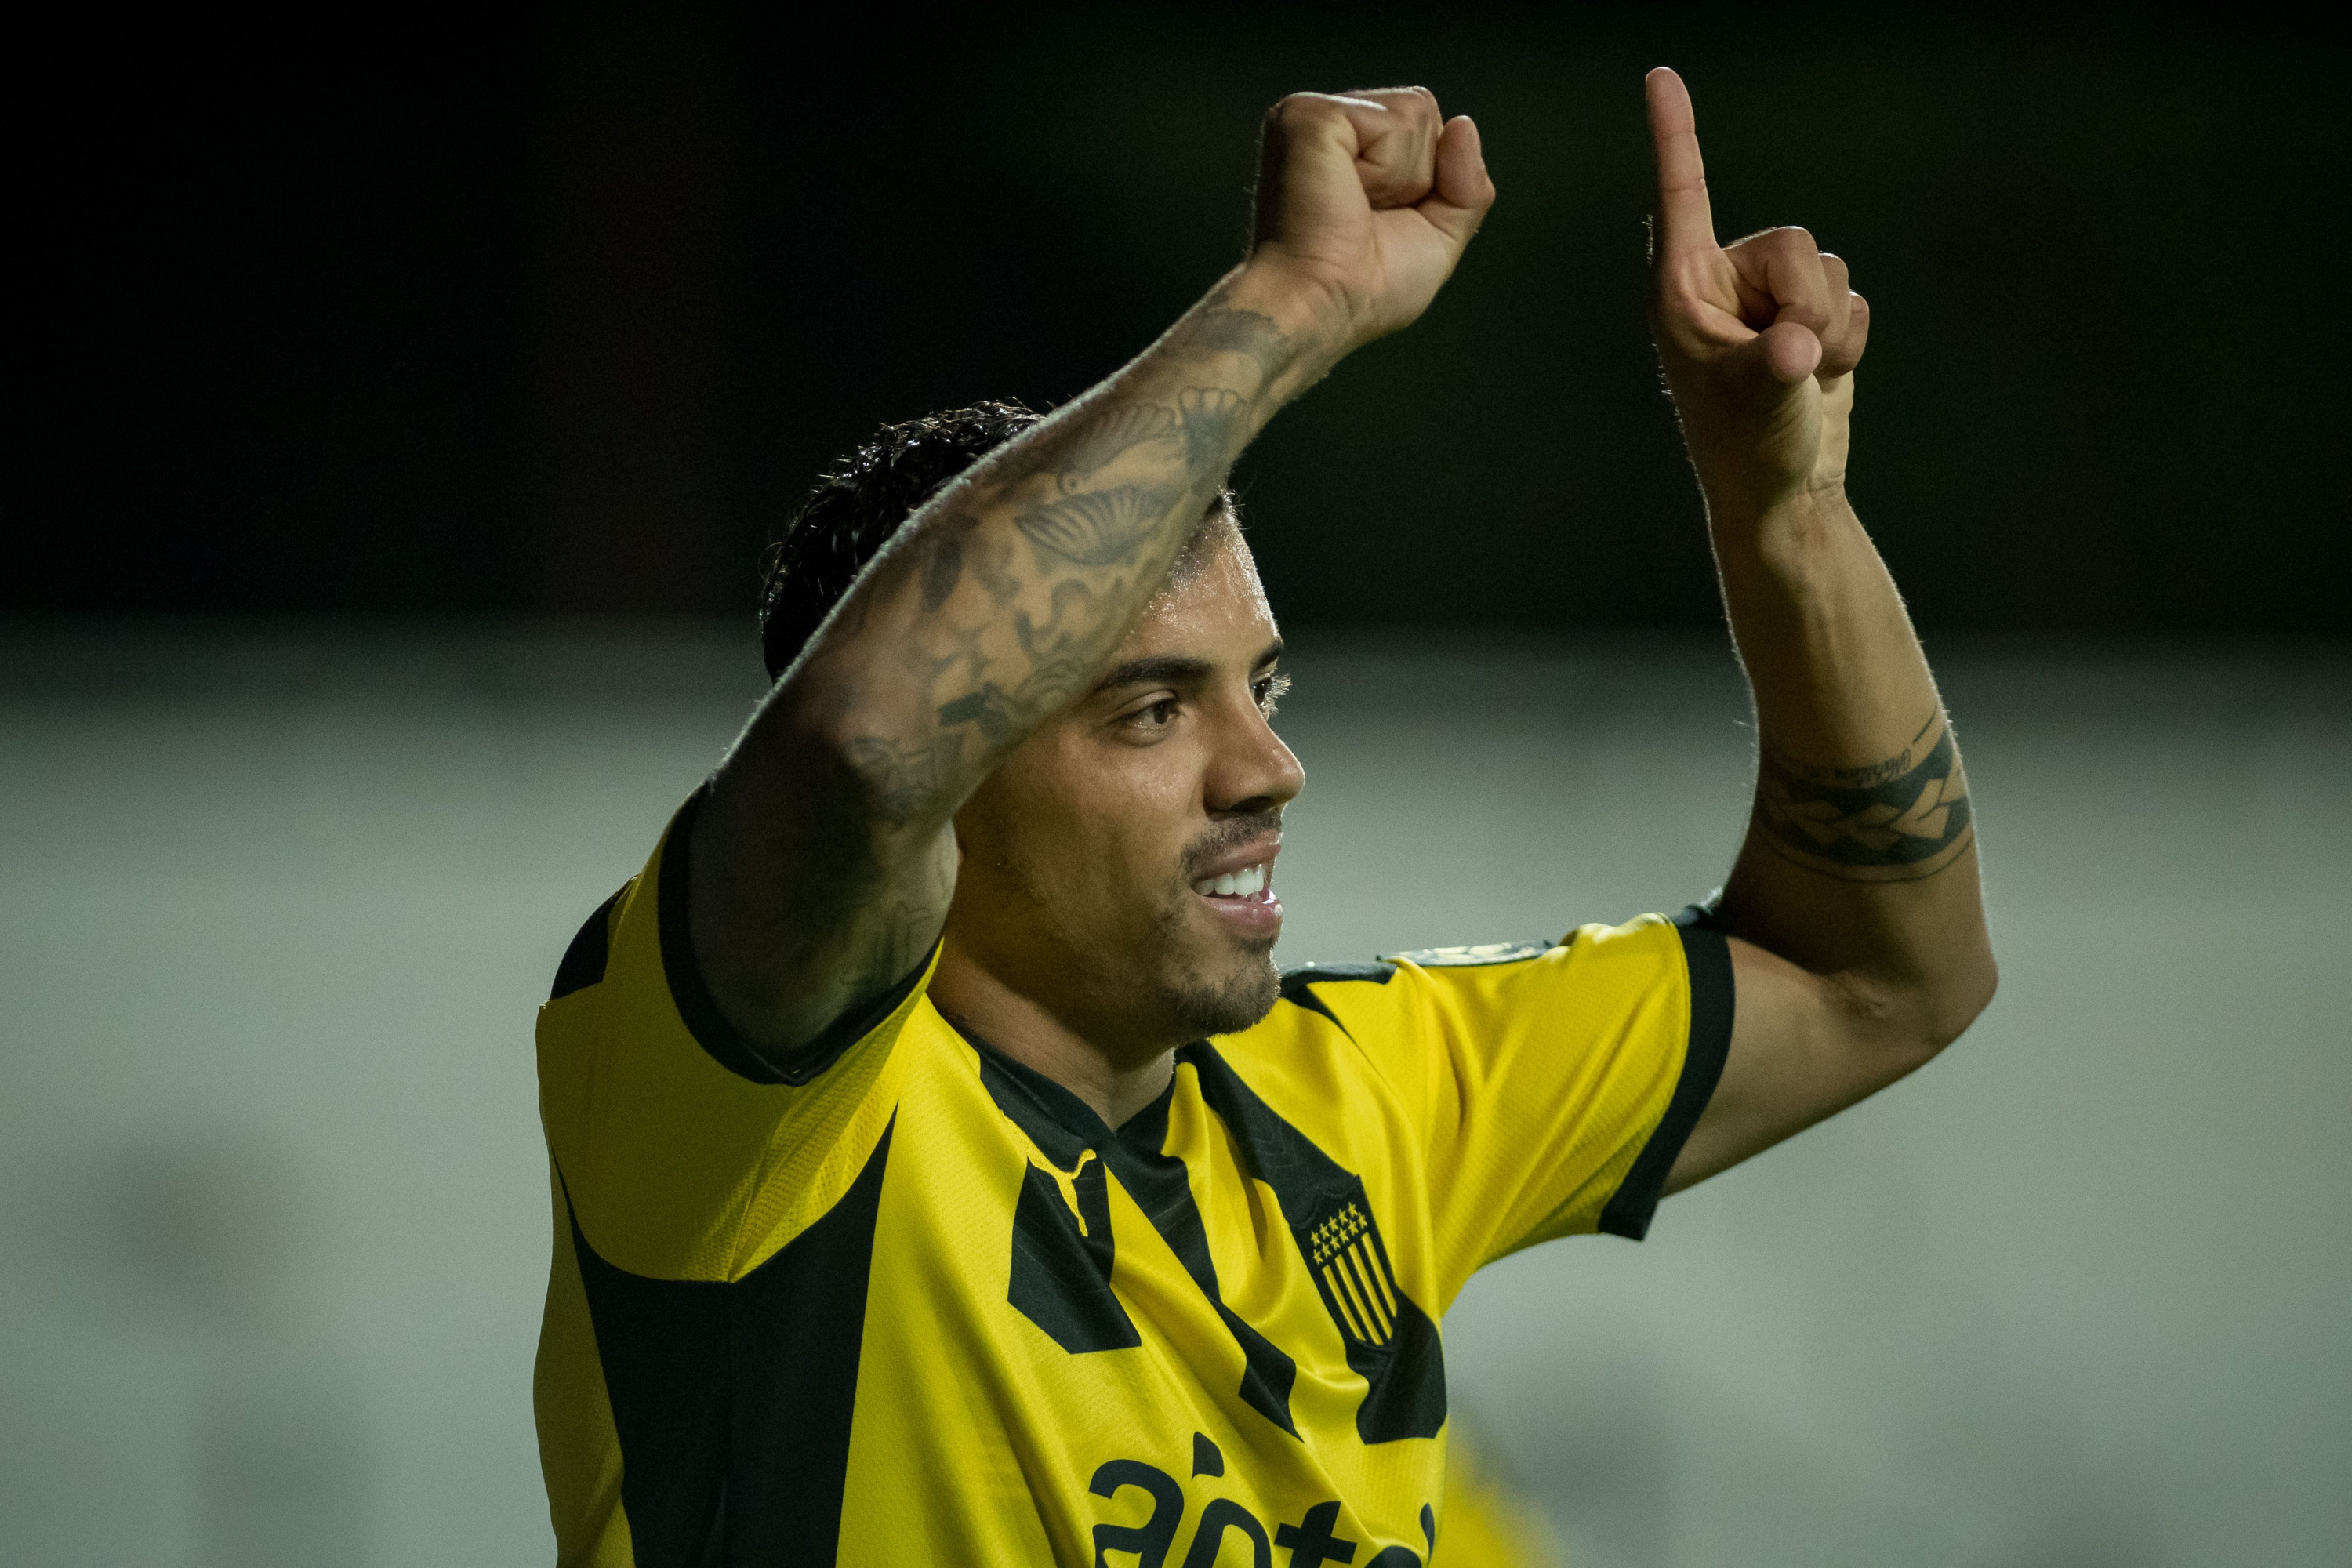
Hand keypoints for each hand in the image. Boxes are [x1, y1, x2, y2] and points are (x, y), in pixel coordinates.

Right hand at [1245, 87, 1495, 350]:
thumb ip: (1467, 184)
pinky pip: (1394, 122)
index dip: (1426, 179)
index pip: (1425, 123)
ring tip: (1352, 208)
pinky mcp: (1310, 116)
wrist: (1320, 310)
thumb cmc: (1365, 290)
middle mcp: (1329, 121)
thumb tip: (1463, 124)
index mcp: (1349, 143)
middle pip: (1423, 109)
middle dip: (1417, 176)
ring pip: (1416, 111)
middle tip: (1364, 217)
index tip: (1378, 221)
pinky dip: (1387, 172)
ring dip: (1401, 178)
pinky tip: (1345, 195)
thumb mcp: (1438, 237)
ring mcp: (1314, 112)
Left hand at [1646, 67, 1870, 520]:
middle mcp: (1724, 281)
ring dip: (1829, 327)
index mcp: (1682, 287)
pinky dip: (1848, 342)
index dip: (1676, 135)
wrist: (1784, 488)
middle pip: (1792, 242)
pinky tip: (1822, 378)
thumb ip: (1774, 364)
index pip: (1681, 196)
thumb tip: (1798, 344)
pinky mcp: (1811, 313)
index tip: (1659, 76)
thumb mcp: (1752, 400)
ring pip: (1828, 268)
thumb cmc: (1745, 446)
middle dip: (1804, 302)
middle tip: (1785, 360)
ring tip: (1799, 375)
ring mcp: (1770, 297)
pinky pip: (1853, 298)